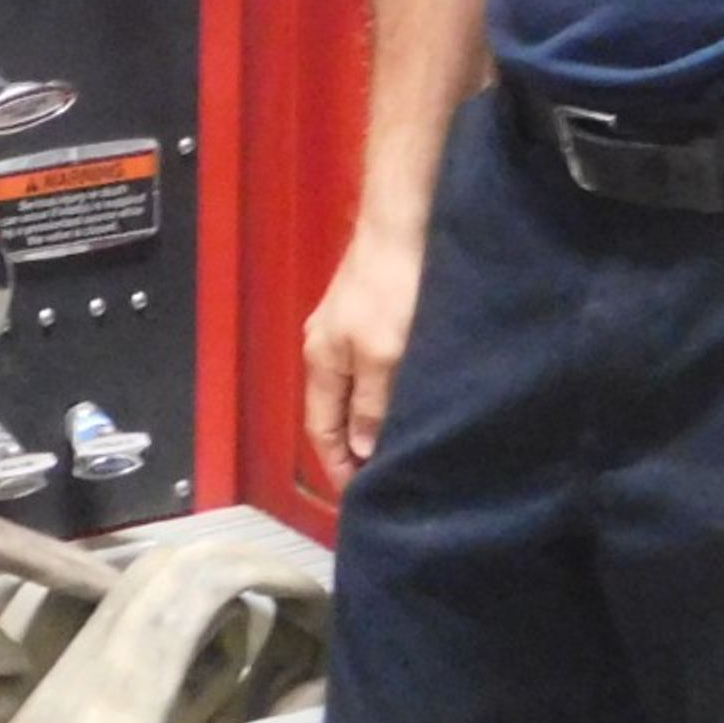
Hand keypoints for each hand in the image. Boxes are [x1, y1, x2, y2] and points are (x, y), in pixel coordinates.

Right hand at [303, 221, 425, 491]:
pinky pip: (368, 370)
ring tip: (397, 447)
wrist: (401, 224)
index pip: (320, 430)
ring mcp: (343, 328)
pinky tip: (403, 398)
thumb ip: (373, 405)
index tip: (361, 498)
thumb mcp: (385, 355)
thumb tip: (363, 450)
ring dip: (369, 421)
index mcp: (321, 361)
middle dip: (352, 448)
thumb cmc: (391, 290)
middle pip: (333, 412)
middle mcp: (324, 347)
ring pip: (352, 391)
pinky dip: (380, 395)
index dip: (337, 466)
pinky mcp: (366, 312)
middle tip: (384, 480)